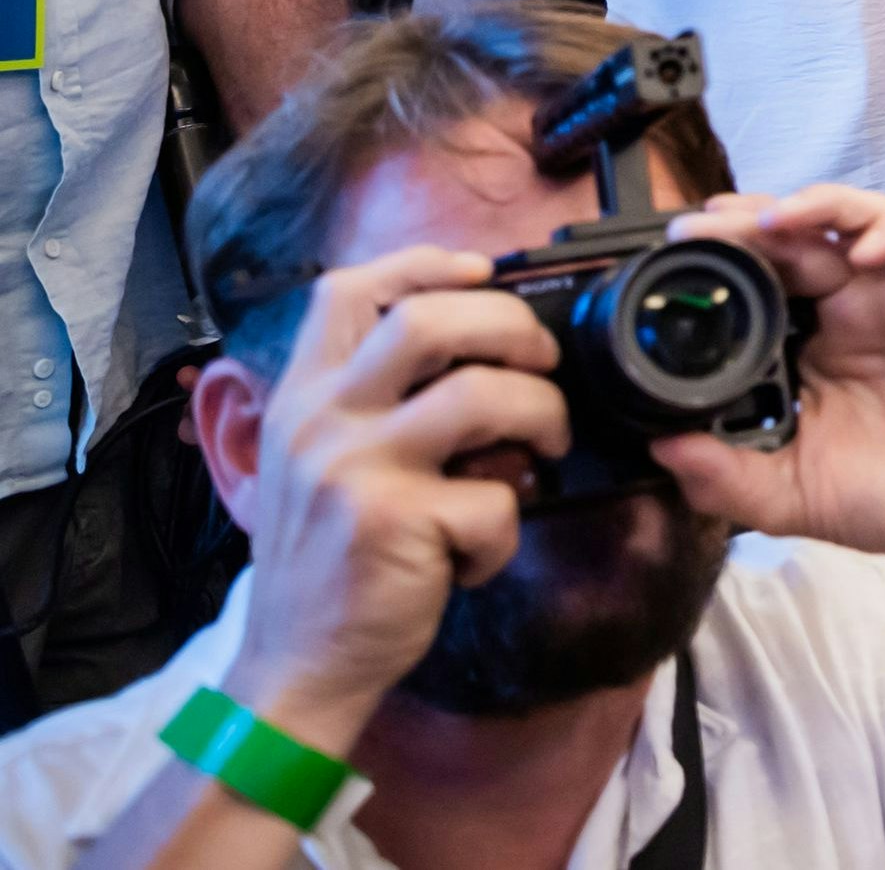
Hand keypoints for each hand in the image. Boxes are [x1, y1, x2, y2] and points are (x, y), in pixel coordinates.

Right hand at [216, 247, 568, 743]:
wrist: (298, 663)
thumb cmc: (332, 559)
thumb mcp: (324, 465)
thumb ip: (377, 405)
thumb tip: (486, 354)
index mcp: (301, 397)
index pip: (348, 289)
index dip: (425, 263)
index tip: (487, 269)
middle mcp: (319, 421)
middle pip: (429, 321)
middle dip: (512, 327)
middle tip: (543, 362)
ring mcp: (353, 470)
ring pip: (484, 397)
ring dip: (541, 417)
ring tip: (544, 449)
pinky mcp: (393, 524)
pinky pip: (495, 501)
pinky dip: (506, 532)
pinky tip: (477, 557)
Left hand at [654, 186, 884, 574]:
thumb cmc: (879, 500)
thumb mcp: (780, 496)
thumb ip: (719, 476)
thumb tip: (658, 446)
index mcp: (805, 344)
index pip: (759, 273)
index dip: (723, 252)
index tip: (676, 255)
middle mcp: (849, 310)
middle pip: (799, 232)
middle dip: (750, 219)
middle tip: (704, 226)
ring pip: (860, 216)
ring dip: (818, 204)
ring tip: (775, 220)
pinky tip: (863, 254)